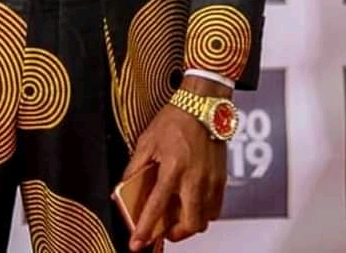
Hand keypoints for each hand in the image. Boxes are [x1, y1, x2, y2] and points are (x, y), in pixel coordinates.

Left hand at [121, 98, 226, 249]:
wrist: (203, 105)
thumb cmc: (175, 119)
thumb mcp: (147, 140)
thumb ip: (135, 167)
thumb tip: (123, 188)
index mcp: (174, 167)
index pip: (157, 206)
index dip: (146, 229)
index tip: (138, 244)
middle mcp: (195, 178)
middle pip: (190, 224)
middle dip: (176, 234)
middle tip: (164, 231)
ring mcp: (211, 180)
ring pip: (205, 219)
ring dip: (190, 224)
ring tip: (178, 217)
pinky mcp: (222, 179)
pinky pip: (216, 208)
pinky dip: (204, 213)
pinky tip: (192, 204)